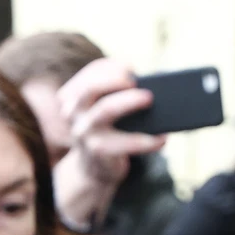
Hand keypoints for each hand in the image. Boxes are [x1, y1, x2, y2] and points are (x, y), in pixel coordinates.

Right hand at [53, 59, 165, 227]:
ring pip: (105, 110)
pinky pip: (123, 143)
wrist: (95, 167)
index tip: (130, 67)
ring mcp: (83, 133)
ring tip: (149, 98)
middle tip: (135, 80)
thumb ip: (116, 94)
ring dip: (128, 101)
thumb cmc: (107, 130)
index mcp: (73, 98)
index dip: (109, 67)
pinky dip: (145, 140)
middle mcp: (73, 114)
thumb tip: (155, 83)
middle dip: (113, 79)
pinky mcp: (98, 151)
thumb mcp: (103, 110)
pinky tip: (161, 138)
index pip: (89, 75)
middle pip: (90, 89)